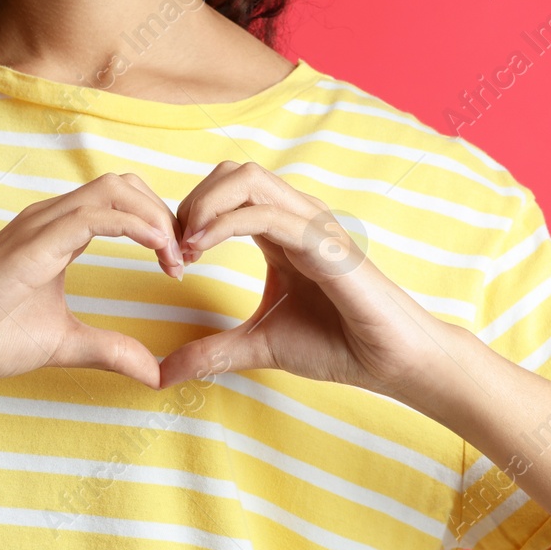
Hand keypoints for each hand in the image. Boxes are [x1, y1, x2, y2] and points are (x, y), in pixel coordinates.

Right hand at [0, 172, 184, 390]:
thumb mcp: (65, 345)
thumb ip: (110, 350)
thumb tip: (155, 373)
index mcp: (56, 234)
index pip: (120, 203)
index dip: (158, 226)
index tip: (177, 267)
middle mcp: (49, 219)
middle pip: (125, 185)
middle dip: (165, 215)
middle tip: (183, 260)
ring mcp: (39, 226)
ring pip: (115, 191)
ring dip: (157, 219)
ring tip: (176, 258)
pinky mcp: (33, 244)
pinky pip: (96, 216)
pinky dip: (137, 227)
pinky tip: (158, 253)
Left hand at [157, 161, 463, 407]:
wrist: (388, 361)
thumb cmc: (336, 344)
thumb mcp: (258, 346)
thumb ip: (211, 353)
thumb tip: (162, 376)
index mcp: (282, 231)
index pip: (227, 192)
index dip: (189, 217)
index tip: (171, 262)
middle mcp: (297, 218)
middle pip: (233, 173)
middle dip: (191, 202)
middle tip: (172, 250)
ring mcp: (312, 225)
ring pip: (247, 179)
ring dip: (204, 206)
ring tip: (184, 248)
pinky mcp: (324, 243)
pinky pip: (269, 214)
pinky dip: (225, 224)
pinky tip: (200, 250)